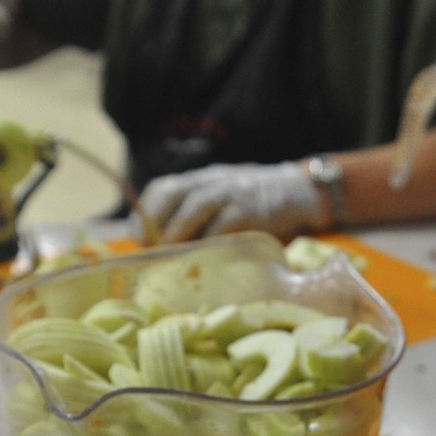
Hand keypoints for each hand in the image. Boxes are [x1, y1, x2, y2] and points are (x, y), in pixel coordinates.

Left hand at [136, 162, 328, 243]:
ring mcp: (233, 191)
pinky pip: (226, 223)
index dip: (145, 211)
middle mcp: (213, 181)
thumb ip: (197, 219)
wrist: (299, 191)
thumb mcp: (222, 202)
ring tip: (169, 252)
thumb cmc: (254, 205)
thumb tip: (163, 248)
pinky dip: (211, 240)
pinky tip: (203, 255)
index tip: (136, 236)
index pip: (163, 187)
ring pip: (197, 204)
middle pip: (174, 191)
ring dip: (178, 230)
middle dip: (155, 219)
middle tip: (148, 247)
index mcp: (201, 179)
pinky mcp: (252, 208)